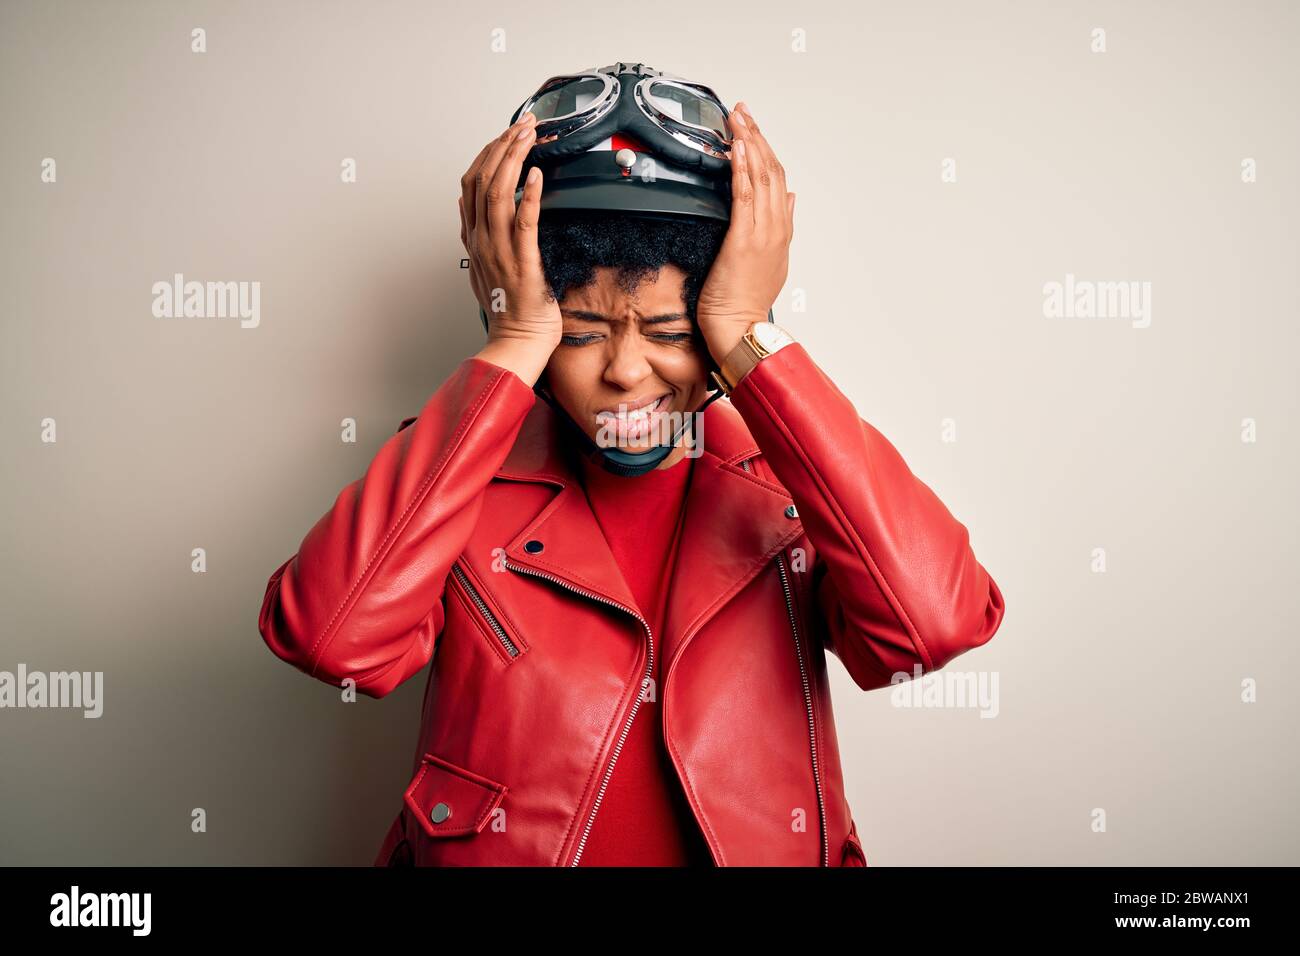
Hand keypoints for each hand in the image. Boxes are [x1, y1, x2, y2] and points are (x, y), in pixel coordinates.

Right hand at [459, 112, 560, 384]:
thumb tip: (472, 209)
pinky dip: (530, 195)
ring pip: (498, 193)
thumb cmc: (511, 311)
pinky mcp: (522, 262)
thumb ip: (479, 237)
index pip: (472, 183)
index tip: (505, 134)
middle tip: (522, 125)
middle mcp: (481, 240)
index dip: (487, 153)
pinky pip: (524, 222)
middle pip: (482, 179)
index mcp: (474, 239)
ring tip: (529, 137)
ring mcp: (499, 250)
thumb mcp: (486, 268)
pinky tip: (537, 175)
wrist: (517, 342)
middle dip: (502, 145)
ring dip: (514, 159)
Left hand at [695, 102, 795, 364]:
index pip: (778, 181)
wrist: (740, 327)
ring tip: (738, 118)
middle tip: (742, 111)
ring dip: (748, 142)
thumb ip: (781, 226)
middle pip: (771, 171)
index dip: (766, 151)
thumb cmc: (744, 302)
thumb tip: (789, 199)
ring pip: (760, 177)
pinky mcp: (744, 238)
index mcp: (781, 231)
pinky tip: (736, 147)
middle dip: (757, 136)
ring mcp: (762, 231)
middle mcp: (776, 227)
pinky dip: (742, 167)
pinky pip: (745, 194)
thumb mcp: (769, 260)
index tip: (752, 130)